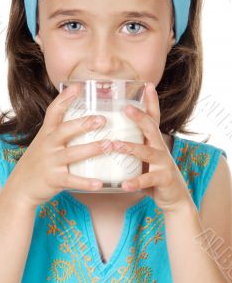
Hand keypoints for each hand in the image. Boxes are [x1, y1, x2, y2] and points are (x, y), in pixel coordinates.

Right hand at [4, 84, 107, 207]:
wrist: (20, 188)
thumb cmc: (37, 163)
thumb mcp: (43, 143)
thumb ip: (58, 131)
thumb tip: (81, 120)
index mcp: (46, 134)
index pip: (54, 111)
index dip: (65, 98)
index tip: (79, 86)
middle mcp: (48, 145)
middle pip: (65, 130)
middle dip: (84, 124)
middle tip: (103, 119)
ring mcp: (50, 162)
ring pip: (72, 153)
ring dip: (92, 149)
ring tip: (110, 145)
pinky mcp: (54, 179)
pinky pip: (72, 180)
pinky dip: (86, 182)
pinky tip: (100, 183)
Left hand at [112, 82, 191, 212]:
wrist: (175, 198)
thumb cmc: (154, 174)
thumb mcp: (145, 158)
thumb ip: (132, 147)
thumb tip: (108, 137)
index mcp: (153, 141)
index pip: (153, 118)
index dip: (151, 101)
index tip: (147, 84)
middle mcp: (160, 148)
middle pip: (150, 128)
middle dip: (139, 117)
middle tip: (126, 108)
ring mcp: (163, 163)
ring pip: (147, 152)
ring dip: (130, 147)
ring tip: (114, 145)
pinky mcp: (163, 179)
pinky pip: (148, 180)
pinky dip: (135, 182)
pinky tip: (124, 184)